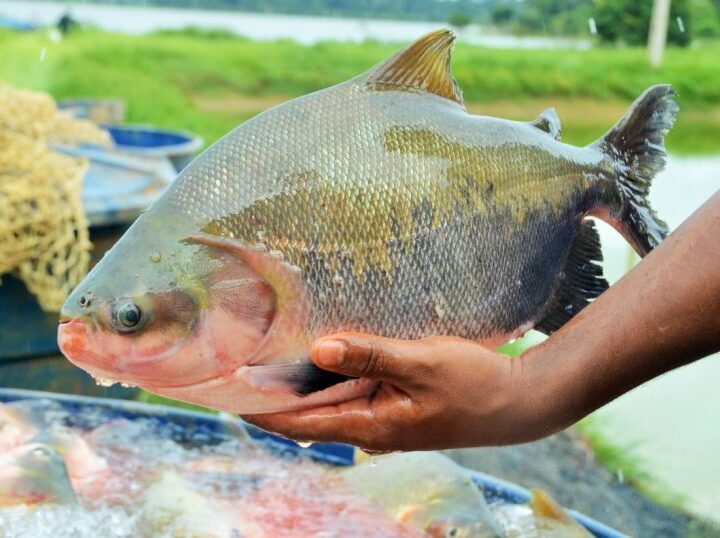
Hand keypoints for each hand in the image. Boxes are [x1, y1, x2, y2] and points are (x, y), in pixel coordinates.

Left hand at [241, 333, 550, 451]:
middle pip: (310, 413)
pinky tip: (326, 353)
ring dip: (305, 382)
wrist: (518, 402)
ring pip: (332, 401)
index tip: (228, 394)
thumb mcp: (421, 364)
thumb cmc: (474, 384)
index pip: (301, 423)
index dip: (262, 410)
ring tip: (275, 353)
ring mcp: (384, 419)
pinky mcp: (396, 406)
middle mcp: (371, 429)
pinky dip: (334, 375)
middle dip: (277, 392)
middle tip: (243, 362)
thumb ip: (369, 355)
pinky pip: (353, 392)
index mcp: (371, 426)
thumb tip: (316, 350)